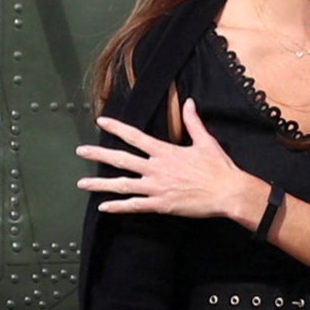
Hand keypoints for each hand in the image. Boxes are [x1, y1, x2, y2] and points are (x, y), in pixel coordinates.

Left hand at [76, 104, 263, 223]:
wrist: (228, 192)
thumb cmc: (219, 168)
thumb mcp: (205, 141)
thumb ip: (193, 121)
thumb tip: (189, 102)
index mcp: (165, 152)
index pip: (135, 137)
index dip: (117, 128)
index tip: (102, 121)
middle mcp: (156, 168)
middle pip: (121, 159)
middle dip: (99, 154)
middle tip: (80, 151)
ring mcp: (156, 187)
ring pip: (122, 185)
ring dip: (100, 184)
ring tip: (81, 183)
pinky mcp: (161, 205)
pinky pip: (134, 206)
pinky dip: (118, 207)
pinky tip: (103, 207)